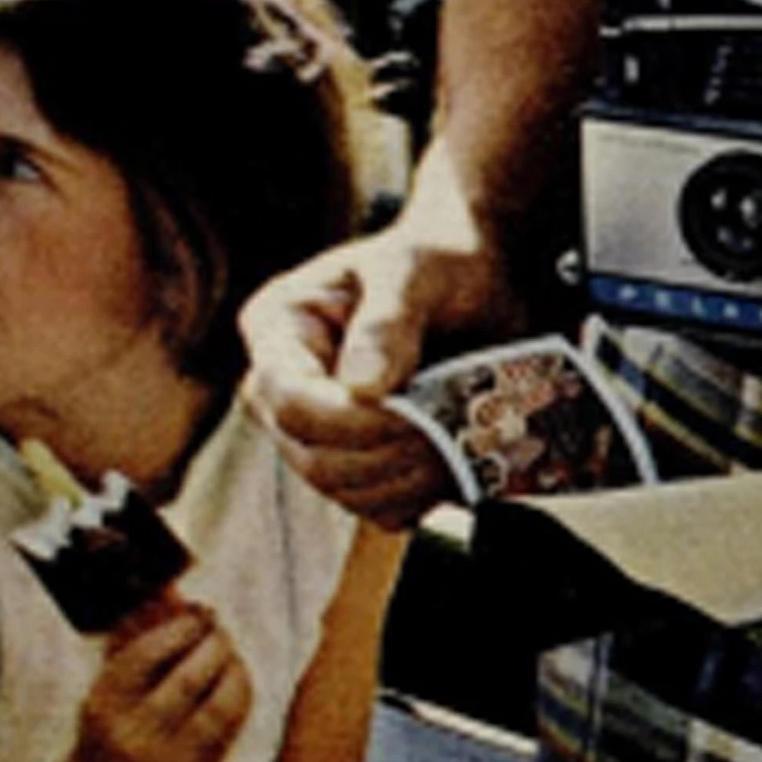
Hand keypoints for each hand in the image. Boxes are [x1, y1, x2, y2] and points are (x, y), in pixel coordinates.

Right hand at [72, 597, 251, 761]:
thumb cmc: (110, 721)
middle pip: (188, 680)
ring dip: (233, 669)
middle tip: (219, 628)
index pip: (148, 655)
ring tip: (230, 652)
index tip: (197, 611)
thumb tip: (174, 588)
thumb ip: (136, 633)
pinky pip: (231, 729)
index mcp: (106, 704)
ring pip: (218, 708)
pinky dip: (240, 695)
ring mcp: (169, 761)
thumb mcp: (110, 680)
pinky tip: (236, 677)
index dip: (181, 628)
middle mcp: (136, 735)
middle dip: (213, 644)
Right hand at [240, 192, 520, 525]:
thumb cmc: (441, 256)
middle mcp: (285, 384)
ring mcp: (321, 428)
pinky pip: (377, 505)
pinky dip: (418, 493)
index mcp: (280, 326)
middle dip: (383, 453)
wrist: (481, 278)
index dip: (345, 421)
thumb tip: (361, 386)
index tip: (411, 411)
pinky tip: (453, 458)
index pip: (287, 399)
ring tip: (458, 438)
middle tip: (448, 429)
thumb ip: (389, 320)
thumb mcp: (417, 271)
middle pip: (311, 456)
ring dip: (407, 477)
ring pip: (344, 489)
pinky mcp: (360, 458)